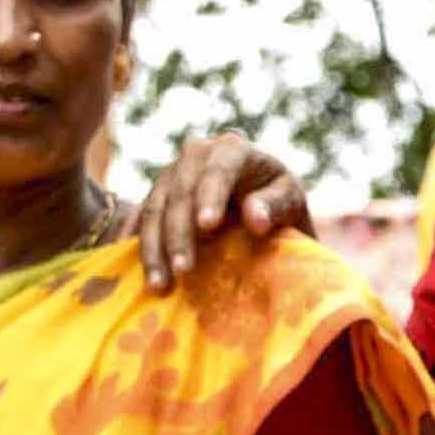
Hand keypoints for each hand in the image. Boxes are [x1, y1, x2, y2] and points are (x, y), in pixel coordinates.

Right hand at [137, 133, 314, 292]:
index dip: (210, 197)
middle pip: (181, 192)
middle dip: (179, 233)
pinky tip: (146, 276)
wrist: (260, 201)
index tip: (207, 226)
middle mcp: (196, 154)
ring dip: (155, 248)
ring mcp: (173, 173)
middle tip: (184, 270)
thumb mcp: (290, 203)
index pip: (218, 171)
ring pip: (155, 208)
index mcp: (233, 149)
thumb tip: (255, 219)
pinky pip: (144, 221)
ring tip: (160, 285)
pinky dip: (143, 249)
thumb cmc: (280, 203)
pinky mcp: (158, 195)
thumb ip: (276, 207)